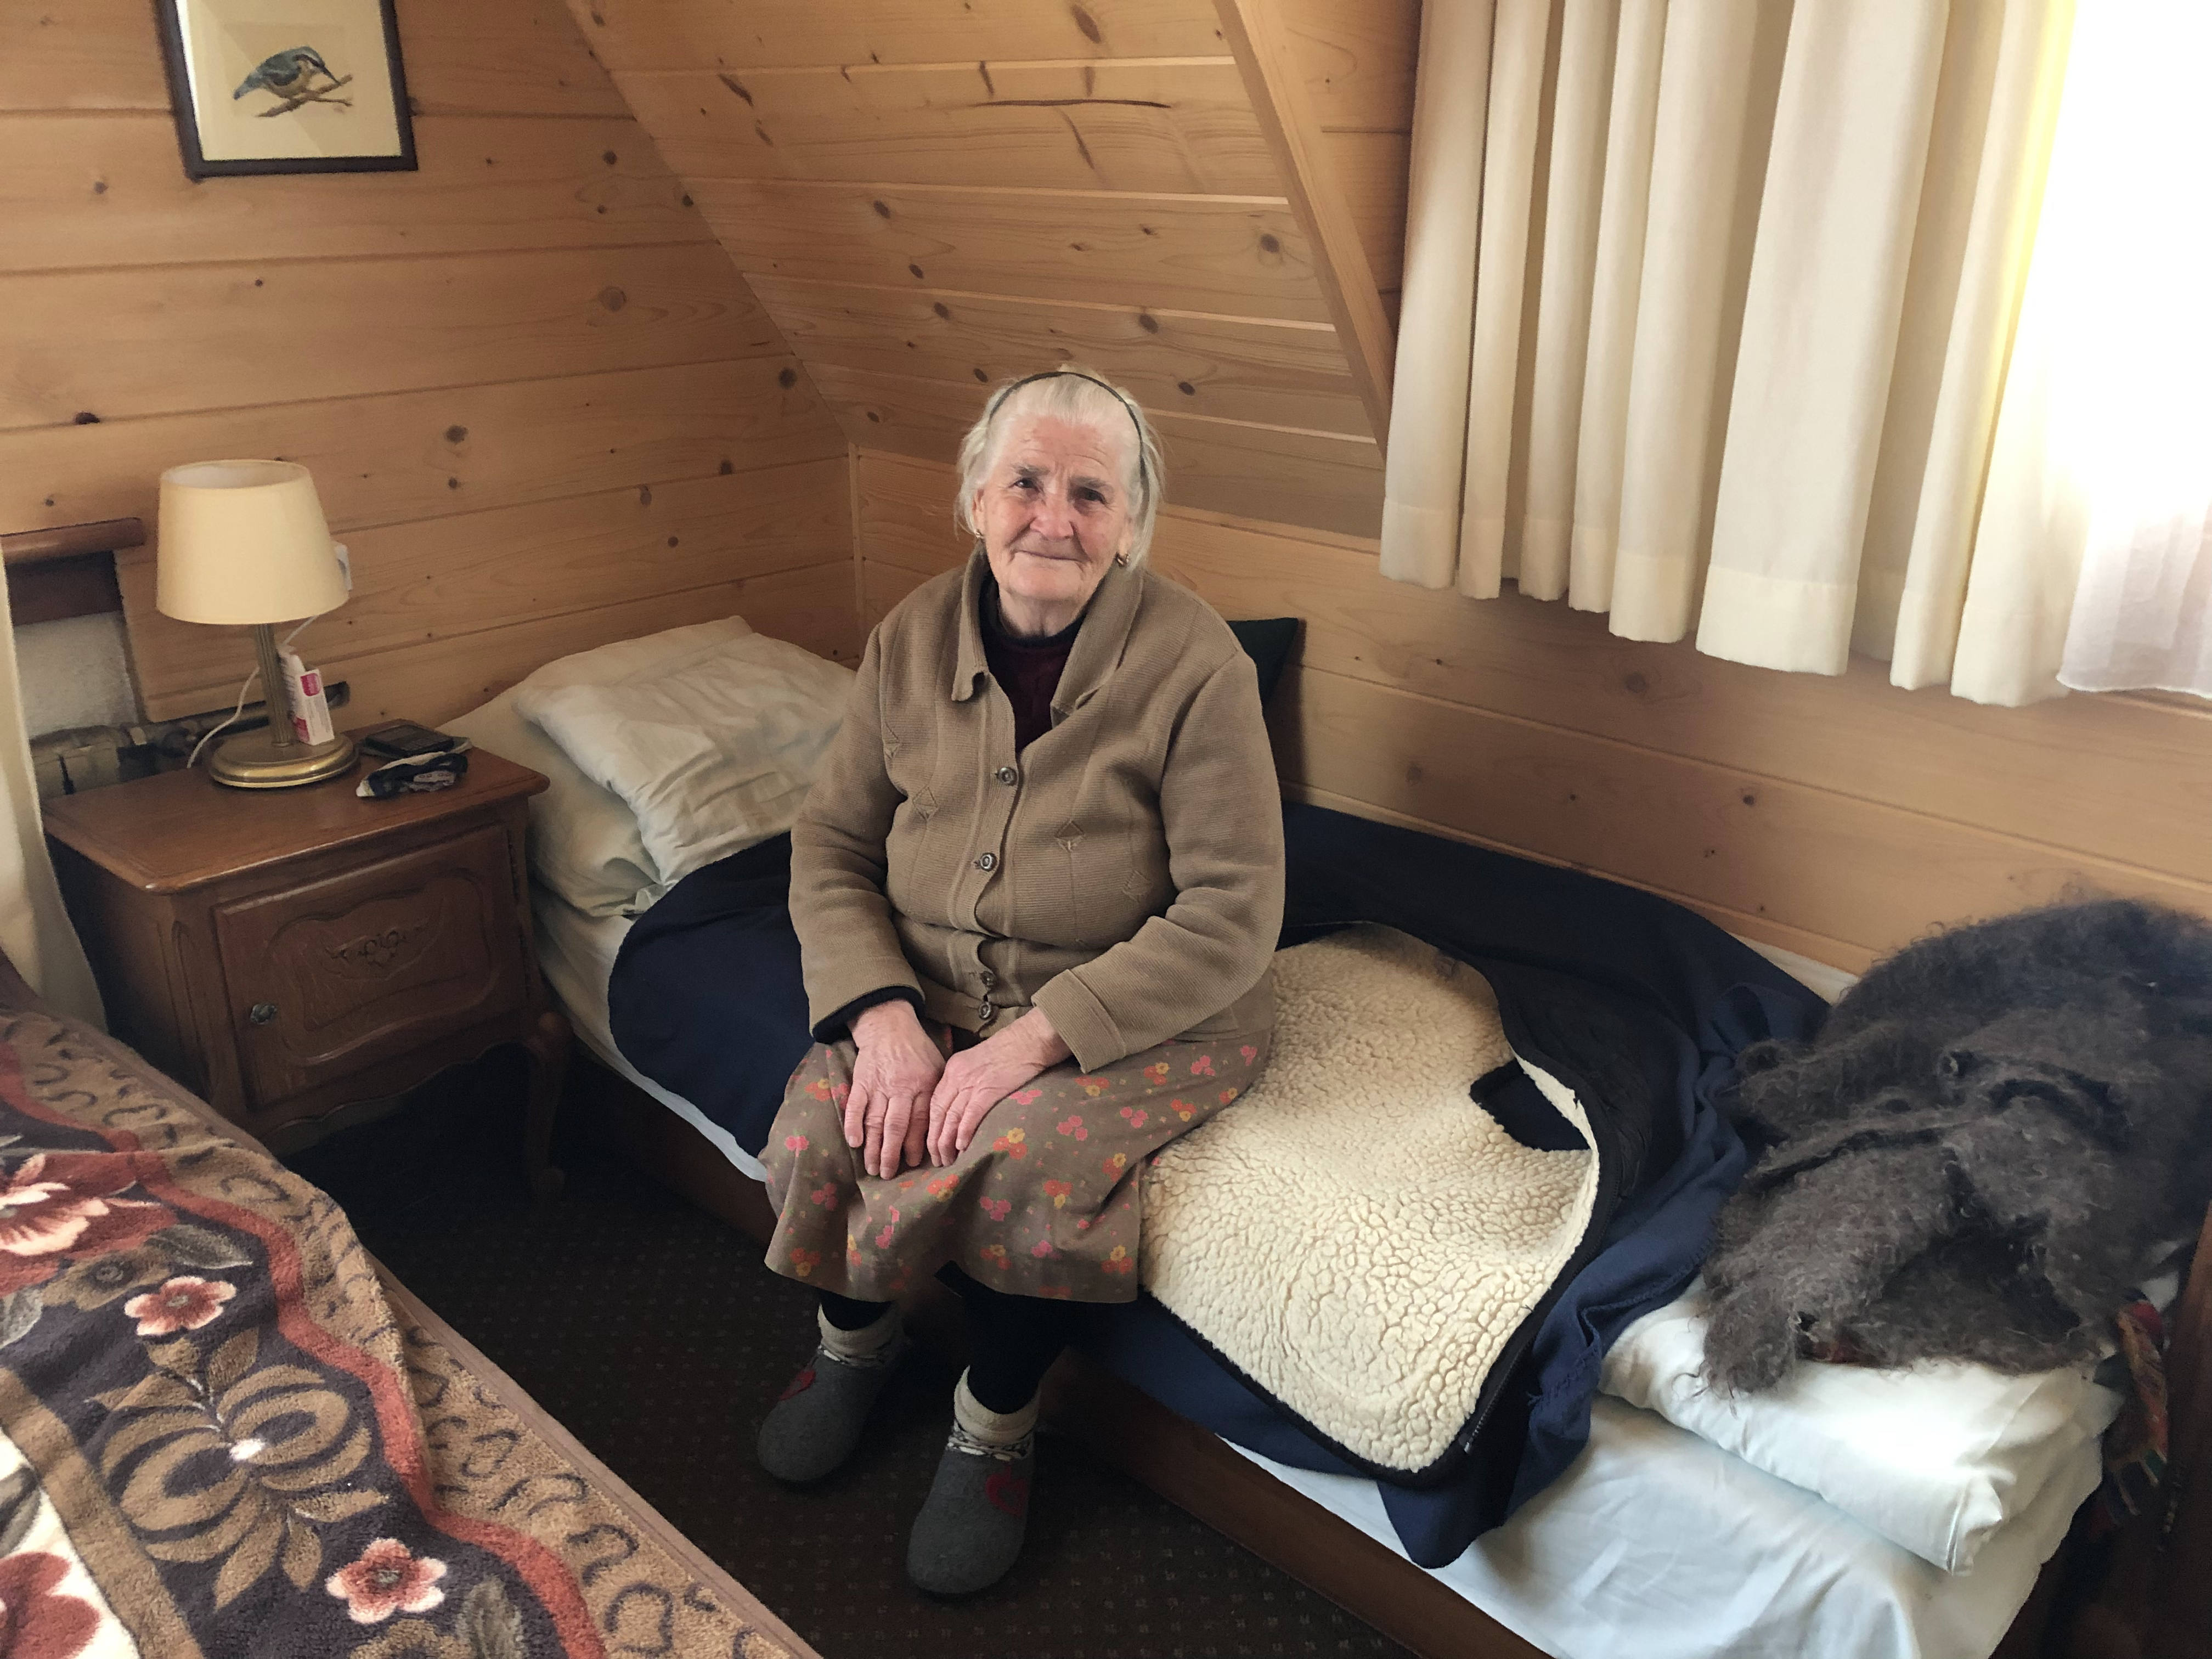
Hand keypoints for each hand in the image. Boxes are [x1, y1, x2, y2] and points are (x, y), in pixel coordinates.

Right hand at [847, 1000, 944, 1179]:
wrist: (890, 1026)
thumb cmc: (918, 1050)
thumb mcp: (938, 1068)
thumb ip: (939, 1095)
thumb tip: (948, 1125)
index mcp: (924, 1086)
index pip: (920, 1121)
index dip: (916, 1145)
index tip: (913, 1163)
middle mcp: (901, 1088)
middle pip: (896, 1126)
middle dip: (891, 1153)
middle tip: (888, 1174)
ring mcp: (879, 1085)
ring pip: (874, 1121)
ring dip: (872, 1147)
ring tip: (871, 1168)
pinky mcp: (861, 1081)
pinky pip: (855, 1106)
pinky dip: (853, 1124)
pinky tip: (854, 1143)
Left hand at [926, 1008, 1071, 1165]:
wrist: (1028, 1040)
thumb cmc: (1008, 1052)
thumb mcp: (976, 1063)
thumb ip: (965, 1082)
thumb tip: (960, 1108)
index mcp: (952, 1069)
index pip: (934, 1103)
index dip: (931, 1127)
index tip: (931, 1145)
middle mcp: (957, 1076)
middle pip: (939, 1113)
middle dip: (935, 1140)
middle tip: (937, 1160)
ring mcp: (972, 1083)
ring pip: (951, 1117)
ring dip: (946, 1142)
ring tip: (947, 1161)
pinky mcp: (989, 1089)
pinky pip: (971, 1114)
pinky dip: (964, 1132)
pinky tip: (962, 1147)